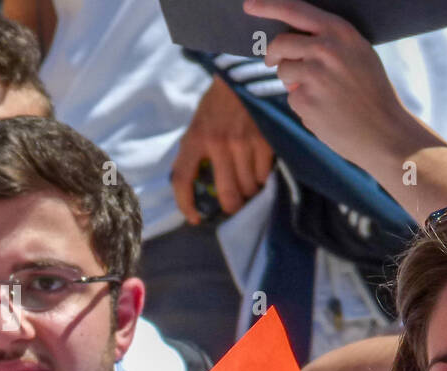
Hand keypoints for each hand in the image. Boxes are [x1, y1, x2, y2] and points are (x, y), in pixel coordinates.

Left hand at [171, 73, 274, 223]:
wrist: (242, 76)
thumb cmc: (218, 104)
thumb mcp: (198, 124)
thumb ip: (195, 152)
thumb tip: (196, 186)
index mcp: (194, 139)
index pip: (182, 180)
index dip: (186, 204)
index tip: (193, 218)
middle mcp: (218, 144)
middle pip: (228, 194)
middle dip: (233, 205)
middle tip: (235, 203)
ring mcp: (242, 143)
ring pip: (248, 188)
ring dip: (249, 190)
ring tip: (248, 182)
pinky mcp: (264, 141)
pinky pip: (263, 175)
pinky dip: (261, 177)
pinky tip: (258, 167)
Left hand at [246, 0, 414, 167]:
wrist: (386, 133)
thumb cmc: (373, 94)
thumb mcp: (359, 55)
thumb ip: (329, 43)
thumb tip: (291, 41)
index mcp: (340, 32)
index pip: (295, 10)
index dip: (267, 6)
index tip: (249, 5)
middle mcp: (326, 49)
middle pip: (280, 44)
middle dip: (274, 55)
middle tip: (272, 62)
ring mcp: (314, 75)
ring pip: (284, 72)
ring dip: (293, 84)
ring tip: (323, 97)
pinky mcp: (305, 100)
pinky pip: (292, 98)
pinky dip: (304, 106)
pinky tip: (326, 114)